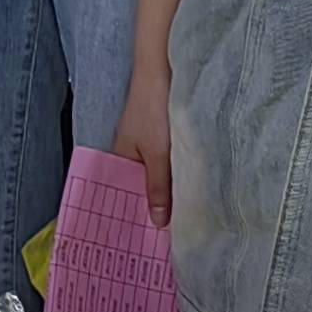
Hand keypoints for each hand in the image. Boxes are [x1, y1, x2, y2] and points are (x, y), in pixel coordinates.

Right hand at [114, 60, 175, 230]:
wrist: (163, 70)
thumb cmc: (154, 110)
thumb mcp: (157, 155)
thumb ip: (159, 188)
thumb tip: (158, 222)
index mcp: (119, 159)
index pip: (123, 195)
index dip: (133, 215)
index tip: (146, 242)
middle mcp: (131, 153)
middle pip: (142, 187)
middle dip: (154, 207)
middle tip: (170, 238)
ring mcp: (148, 143)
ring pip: (158, 175)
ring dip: (168, 191)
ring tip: (184, 219)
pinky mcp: (164, 135)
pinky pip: (169, 163)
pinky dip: (176, 175)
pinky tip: (191, 186)